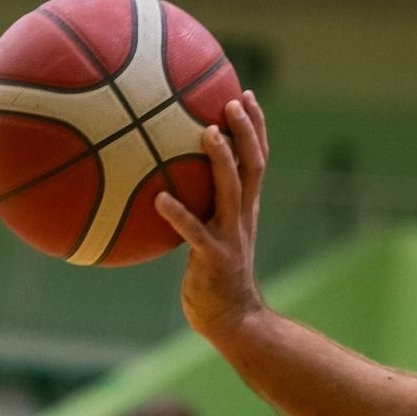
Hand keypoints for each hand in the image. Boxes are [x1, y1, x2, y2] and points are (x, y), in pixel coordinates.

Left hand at [154, 90, 269, 343]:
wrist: (233, 320)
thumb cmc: (215, 279)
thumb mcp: (213, 237)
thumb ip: (201, 210)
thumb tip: (165, 182)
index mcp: (246, 210)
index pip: (258, 159)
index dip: (255, 127)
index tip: (245, 95)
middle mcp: (243, 217)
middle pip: (253, 165)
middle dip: (247, 131)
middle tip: (233, 101)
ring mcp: (231, 236)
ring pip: (231, 190)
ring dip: (221, 160)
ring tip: (207, 133)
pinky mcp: (213, 258)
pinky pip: (194, 232)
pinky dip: (178, 214)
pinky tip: (158, 198)